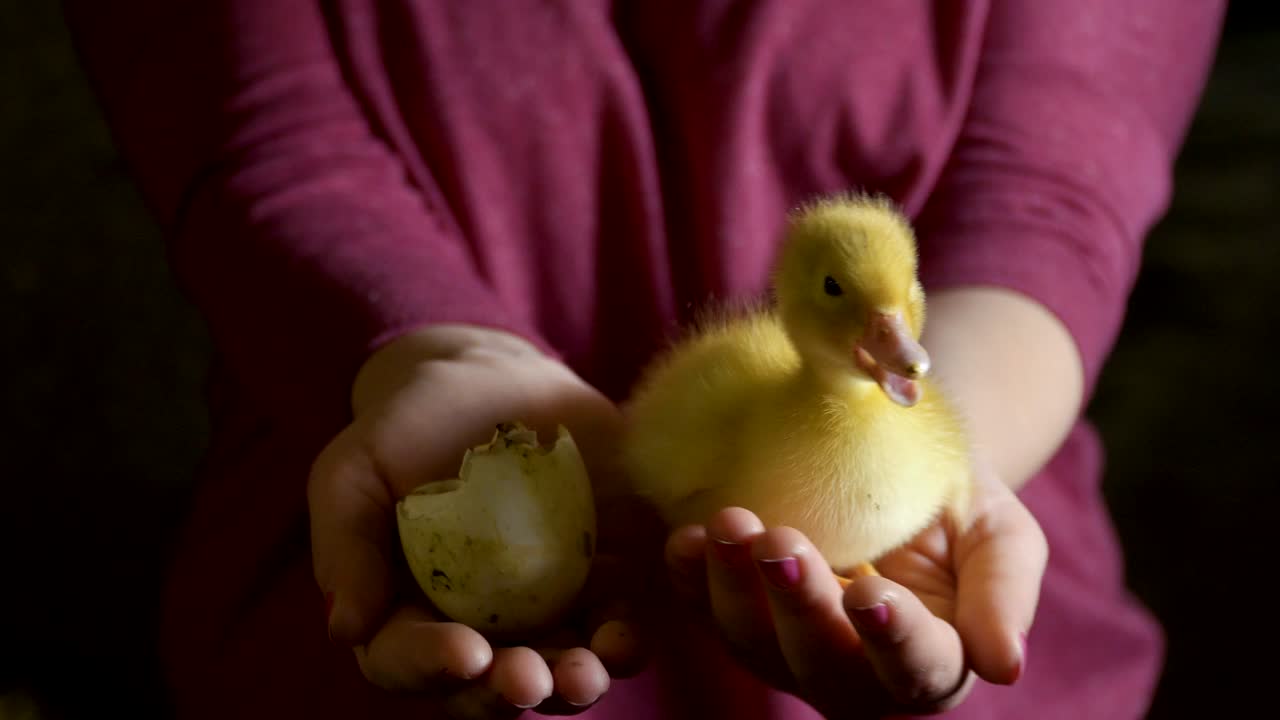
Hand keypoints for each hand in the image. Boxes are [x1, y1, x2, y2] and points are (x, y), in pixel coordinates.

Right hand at [307, 325, 654, 716]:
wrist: (496, 379)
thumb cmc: (410, 423)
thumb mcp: (355, 467)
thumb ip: (345, 542)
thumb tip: (347, 628)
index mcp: (401, 611)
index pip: (404, 659)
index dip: (430, 666)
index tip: (465, 652)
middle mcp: (473, 628)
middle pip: (485, 686)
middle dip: (508, 691)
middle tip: (529, 679)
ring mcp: (542, 613)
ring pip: (555, 673)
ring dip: (571, 685)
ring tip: (585, 675)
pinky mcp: (600, 585)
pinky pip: (614, 629)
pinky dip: (623, 644)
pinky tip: (627, 637)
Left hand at [664, 461, 1047, 718]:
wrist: (896, 465)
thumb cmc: (958, 506)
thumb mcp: (1001, 535)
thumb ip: (1002, 594)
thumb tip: (1005, 665)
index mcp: (931, 662)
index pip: (916, 667)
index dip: (893, 637)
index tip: (872, 593)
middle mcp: (853, 672)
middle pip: (822, 660)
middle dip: (799, 604)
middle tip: (782, 544)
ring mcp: (786, 650)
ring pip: (754, 642)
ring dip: (734, 588)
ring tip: (728, 525)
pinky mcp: (736, 616)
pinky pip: (704, 608)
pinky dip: (691, 578)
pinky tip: (685, 538)